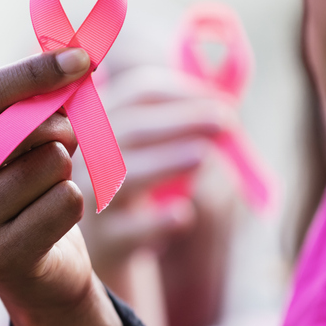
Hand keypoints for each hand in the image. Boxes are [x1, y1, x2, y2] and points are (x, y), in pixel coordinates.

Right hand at [0, 49, 124, 325]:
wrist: (36, 273)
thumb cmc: (20, 188)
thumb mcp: (11, 138)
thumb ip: (28, 97)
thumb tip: (75, 55)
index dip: (33, 72)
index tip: (81, 59)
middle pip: (12, 128)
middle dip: (56, 124)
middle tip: (67, 136)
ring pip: (46, 163)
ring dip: (63, 170)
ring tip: (49, 187)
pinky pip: (65, 200)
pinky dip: (72, 203)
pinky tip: (53, 220)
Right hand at [77, 66, 233, 276]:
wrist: (111, 247)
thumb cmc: (142, 185)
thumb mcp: (161, 146)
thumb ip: (193, 113)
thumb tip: (237, 78)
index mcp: (102, 120)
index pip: (137, 93)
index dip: (181, 93)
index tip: (224, 100)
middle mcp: (88, 155)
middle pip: (129, 129)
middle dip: (181, 121)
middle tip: (225, 122)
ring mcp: (90, 200)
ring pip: (123, 177)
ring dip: (165, 162)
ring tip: (203, 156)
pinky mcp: (103, 242)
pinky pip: (128, 230)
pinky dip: (156, 221)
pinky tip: (184, 214)